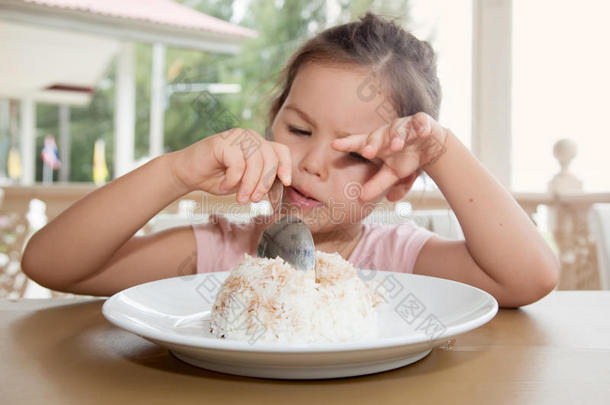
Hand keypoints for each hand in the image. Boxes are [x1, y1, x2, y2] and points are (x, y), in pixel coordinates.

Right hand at [169, 128, 291, 202]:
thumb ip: (262, 180)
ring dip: (249, 185)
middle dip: (265, 183)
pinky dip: (232, 181)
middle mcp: (250, 137)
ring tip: (241, 199)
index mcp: (259, 145)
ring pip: (255, 162)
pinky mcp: (223, 141)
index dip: (286, 166)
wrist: (189, 174)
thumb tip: (282, 187)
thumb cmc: (218, 178)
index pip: (281, 151)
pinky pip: (237, 164)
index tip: (286, 183)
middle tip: (255, 200)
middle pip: (270, 158)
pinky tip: (224, 186)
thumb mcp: (246, 182)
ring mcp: (237, 137)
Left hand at [331, 112, 447, 201]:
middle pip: (377, 136)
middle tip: (367, 152)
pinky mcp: (421, 123)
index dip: (347, 143)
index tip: (333, 145)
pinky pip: (421, 123)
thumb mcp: (392, 173)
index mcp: (377, 144)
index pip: (359, 143)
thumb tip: (361, 198)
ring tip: (397, 146)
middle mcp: (388, 133)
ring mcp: (404, 127)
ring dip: (397, 137)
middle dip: (373, 143)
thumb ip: (377, 184)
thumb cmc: (406, 158)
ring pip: (399, 130)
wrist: (430, 147)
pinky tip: (422, 133)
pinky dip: (422, 127)